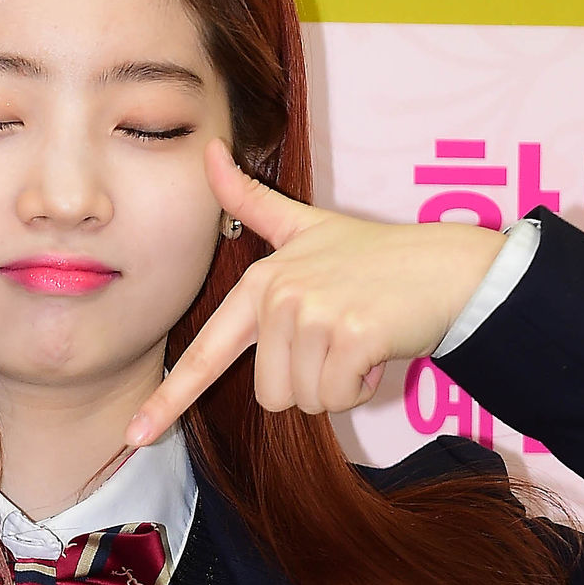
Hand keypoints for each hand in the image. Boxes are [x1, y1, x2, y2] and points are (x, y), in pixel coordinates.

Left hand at [125, 139, 503, 446]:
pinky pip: (338, 397)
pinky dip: (363, 386)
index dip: (168, 399)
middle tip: (340, 343)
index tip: (135, 434)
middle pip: (270, 395)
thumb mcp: (306, 225)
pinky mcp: (350, 333)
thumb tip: (210, 150)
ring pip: (306, 400)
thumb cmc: (377, 258)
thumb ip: (252, 201)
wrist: (448, 267)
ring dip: (339, 385)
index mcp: (260, 283)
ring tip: (360, 340)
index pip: (205, 353)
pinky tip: (378, 349)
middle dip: (310, 384)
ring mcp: (313, 313)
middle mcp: (278, 295)